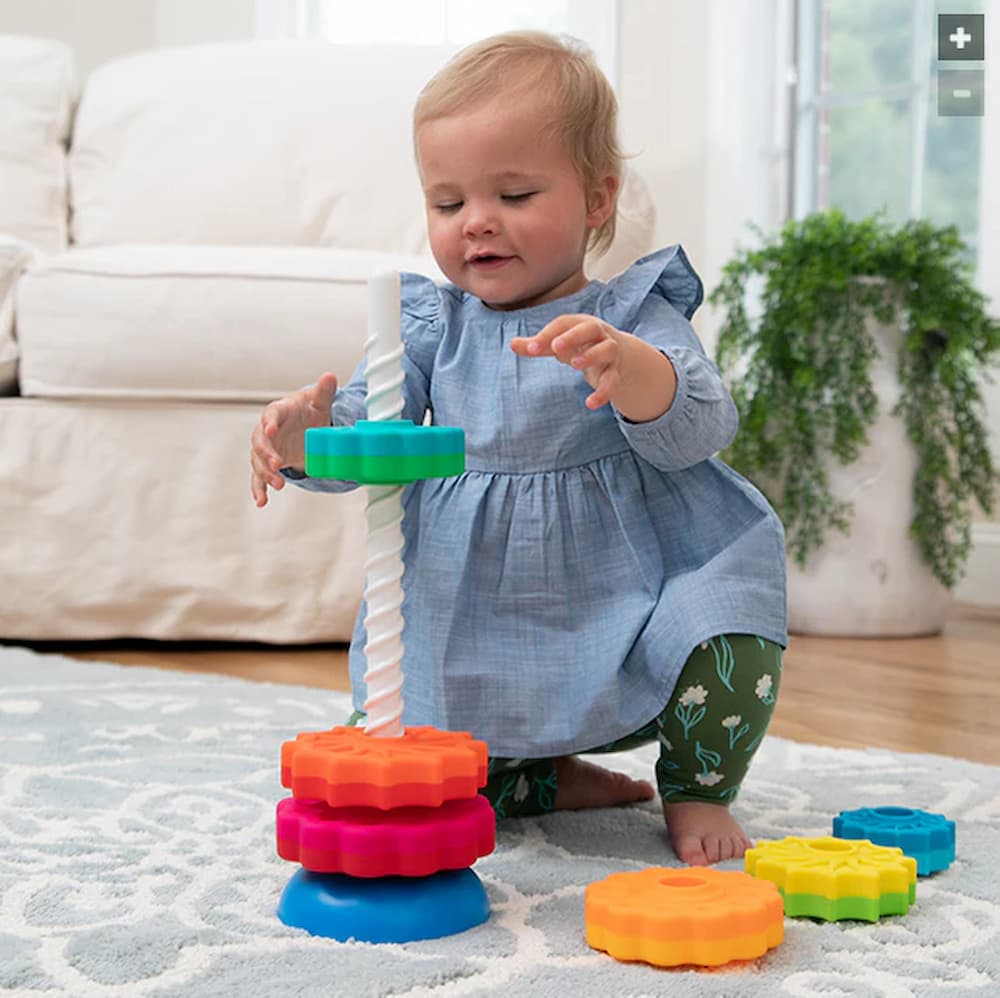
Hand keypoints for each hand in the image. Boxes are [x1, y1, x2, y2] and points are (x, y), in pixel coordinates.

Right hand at [250, 372, 337, 506]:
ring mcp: (266, 449)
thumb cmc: (310, 411)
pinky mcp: (268, 464)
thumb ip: (323, 392)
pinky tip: (261, 501)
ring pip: (258, 462)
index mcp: (278, 411)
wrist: (305, 425)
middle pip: (260, 443)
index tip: (271, 431)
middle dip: (267, 455)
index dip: (269, 424)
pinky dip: (259, 489)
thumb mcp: (319, 402)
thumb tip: (330, 375)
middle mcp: (266, 431)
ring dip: (266, 474)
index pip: (270, 416)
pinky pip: (259, 477)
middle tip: (279, 465)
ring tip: (279, 485)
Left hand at [510, 314, 626, 409]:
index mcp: (580, 323)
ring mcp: (609, 352)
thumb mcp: (559, 343)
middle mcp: (598, 334)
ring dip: (592, 355)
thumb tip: (512, 344)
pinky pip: (612, 380)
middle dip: (573, 336)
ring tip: (574, 365)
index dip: (547, 334)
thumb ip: (538, 345)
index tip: (531, 349)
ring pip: (607, 349)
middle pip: (590, 328)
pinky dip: (603, 392)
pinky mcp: (615, 372)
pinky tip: (590, 404)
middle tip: (555, 347)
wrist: (619, 353)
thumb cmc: (580, 344)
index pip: (564, 323)